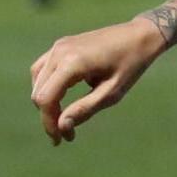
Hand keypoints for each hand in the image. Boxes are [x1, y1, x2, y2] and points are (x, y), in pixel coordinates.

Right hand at [28, 17, 163, 142]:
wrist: (139, 35)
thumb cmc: (130, 65)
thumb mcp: (112, 92)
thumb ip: (85, 109)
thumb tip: (62, 126)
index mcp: (72, 63)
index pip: (46, 99)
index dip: (49, 123)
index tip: (61, 140)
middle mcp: (60, 52)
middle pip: (39, 92)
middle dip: (49, 116)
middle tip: (66, 134)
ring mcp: (58, 46)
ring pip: (37, 81)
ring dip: (46, 102)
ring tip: (63, 118)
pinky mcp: (61, 45)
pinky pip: (43, 69)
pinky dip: (46, 86)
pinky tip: (59, 99)